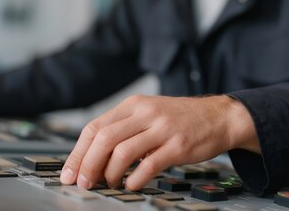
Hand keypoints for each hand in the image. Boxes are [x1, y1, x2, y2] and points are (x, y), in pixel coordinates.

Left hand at [59, 94, 258, 189]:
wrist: (219, 117)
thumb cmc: (181, 119)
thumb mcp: (149, 113)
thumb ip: (123, 128)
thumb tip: (92, 155)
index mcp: (133, 104)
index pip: (94, 127)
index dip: (78, 152)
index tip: (70, 172)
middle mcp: (145, 113)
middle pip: (103, 139)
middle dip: (88, 164)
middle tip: (84, 182)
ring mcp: (162, 128)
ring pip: (122, 152)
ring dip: (108, 173)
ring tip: (108, 183)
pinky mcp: (178, 145)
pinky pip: (148, 165)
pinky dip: (135, 179)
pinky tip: (131, 184)